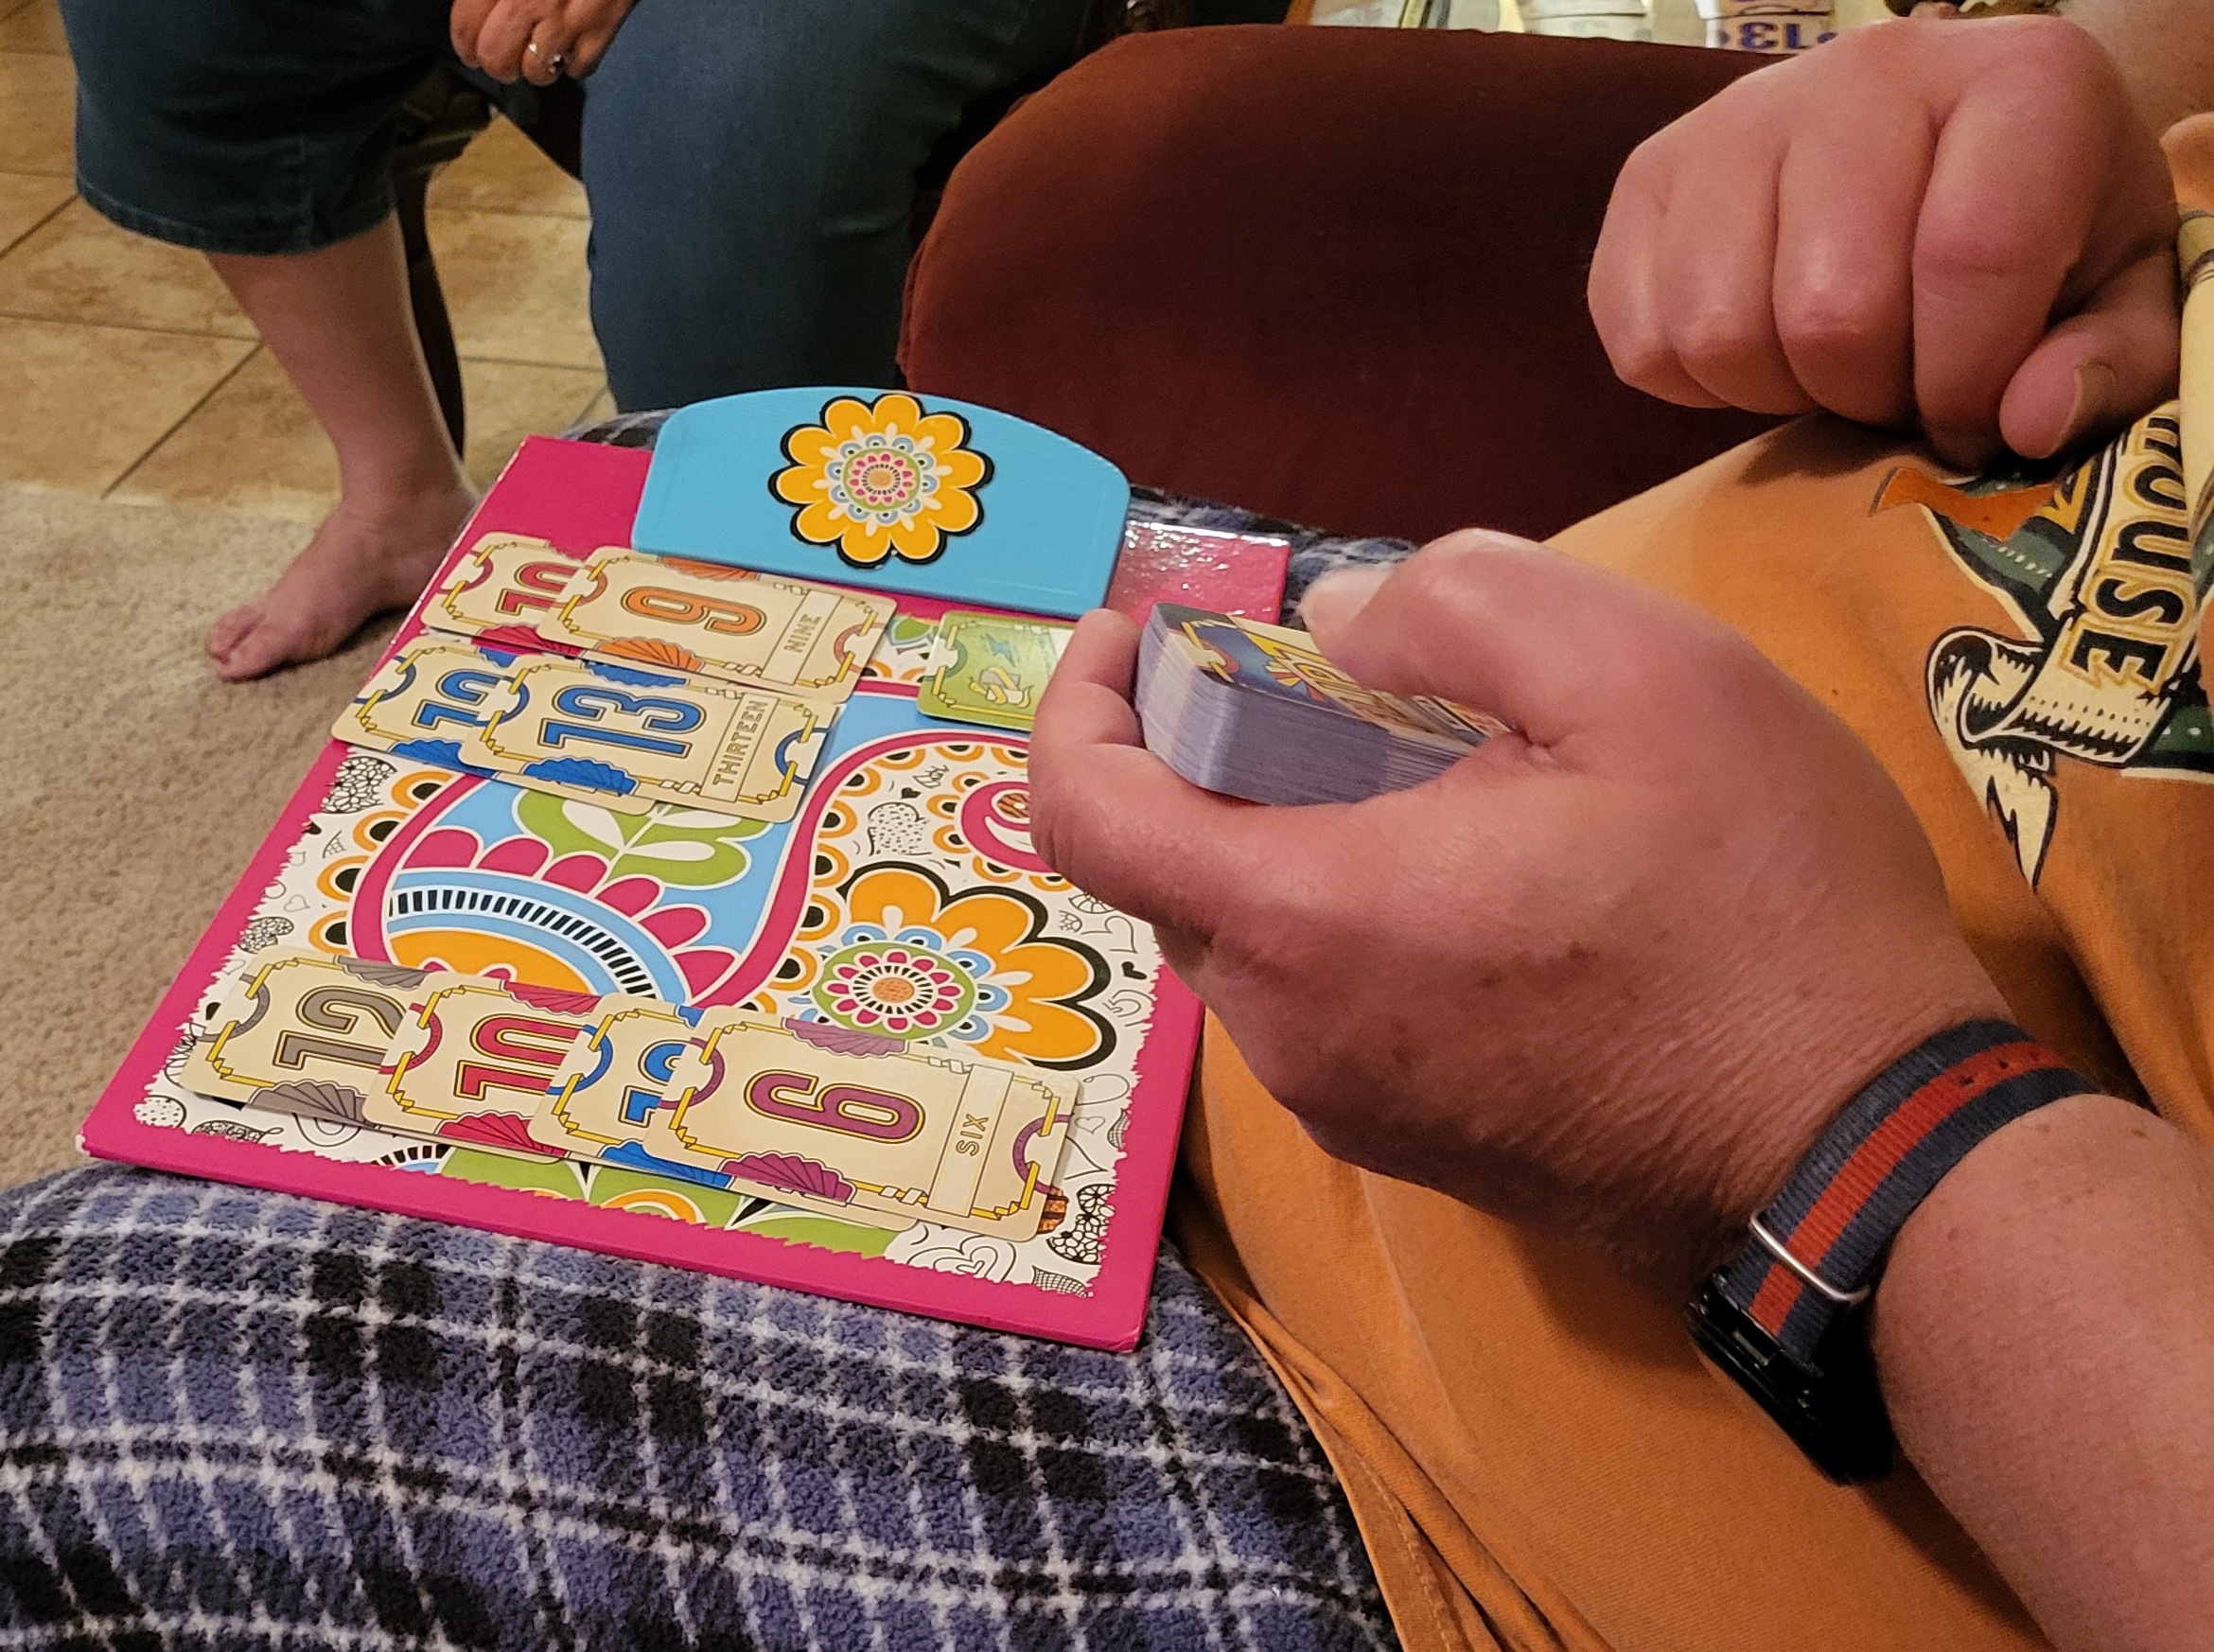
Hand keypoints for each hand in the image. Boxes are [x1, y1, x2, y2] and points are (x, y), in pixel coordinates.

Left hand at [451, 0, 634, 83]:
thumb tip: (473, 5)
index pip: (466, 27)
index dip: (464, 44)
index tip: (469, 47)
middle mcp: (529, 1)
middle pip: (497, 60)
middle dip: (495, 63)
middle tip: (500, 56)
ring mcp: (567, 20)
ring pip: (537, 73)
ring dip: (533, 66)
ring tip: (537, 49)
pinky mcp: (602, 30)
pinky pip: (578, 69)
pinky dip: (571, 63)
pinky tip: (569, 44)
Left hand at [1029, 534, 2007, 1285]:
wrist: (1861, 1157)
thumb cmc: (1762, 906)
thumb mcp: (1639, 671)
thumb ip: (1454, 600)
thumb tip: (1336, 624)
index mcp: (1306, 917)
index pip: (1082, 810)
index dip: (1080, 697)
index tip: (1140, 630)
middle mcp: (1288, 1035)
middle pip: (1170, 864)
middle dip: (1216, 749)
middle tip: (1344, 679)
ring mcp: (1345, 1104)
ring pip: (1253, 933)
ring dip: (1298, 830)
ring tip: (1450, 772)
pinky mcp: (1410, 1141)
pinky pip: (1322, 998)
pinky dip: (1351, 909)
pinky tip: (1491, 875)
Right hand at [1588, 16, 2177, 468]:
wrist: (1939, 151)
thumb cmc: (2043, 231)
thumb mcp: (2120, 293)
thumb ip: (2110, 364)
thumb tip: (2025, 425)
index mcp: (2018, 79)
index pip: (1973, 253)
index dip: (1969, 381)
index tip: (1972, 417)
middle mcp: (1866, 71)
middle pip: (1830, 310)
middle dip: (1868, 391)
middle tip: (1897, 381)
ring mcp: (1737, 117)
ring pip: (1718, 333)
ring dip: (1777, 391)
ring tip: (1828, 363)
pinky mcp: (1648, 175)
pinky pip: (1640, 340)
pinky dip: (1696, 384)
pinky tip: (1760, 348)